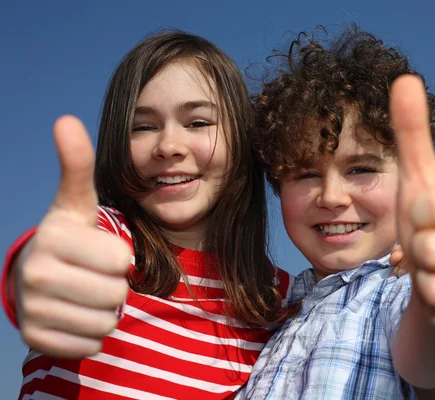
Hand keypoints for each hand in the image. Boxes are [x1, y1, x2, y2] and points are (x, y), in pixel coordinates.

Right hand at [16, 116, 130, 357]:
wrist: (37, 278)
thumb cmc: (71, 238)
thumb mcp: (76, 202)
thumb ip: (76, 165)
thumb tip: (66, 120)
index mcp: (53, 239)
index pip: (119, 261)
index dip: (119, 258)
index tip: (99, 251)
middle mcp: (36, 275)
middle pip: (115, 293)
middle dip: (114, 286)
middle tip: (93, 275)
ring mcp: (32, 310)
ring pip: (105, 321)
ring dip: (105, 310)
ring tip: (86, 293)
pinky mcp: (35, 339)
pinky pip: (91, 344)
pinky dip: (91, 334)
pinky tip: (75, 315)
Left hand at [390, 76, 434, 335]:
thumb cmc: (426, 228)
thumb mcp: (414, 181)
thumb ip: (411, 134)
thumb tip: (404, 79)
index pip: (431, 208)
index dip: (413, 219)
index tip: (422, 221)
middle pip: (433, 252)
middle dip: (417, 256)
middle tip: (427, 253)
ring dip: (425, 286)